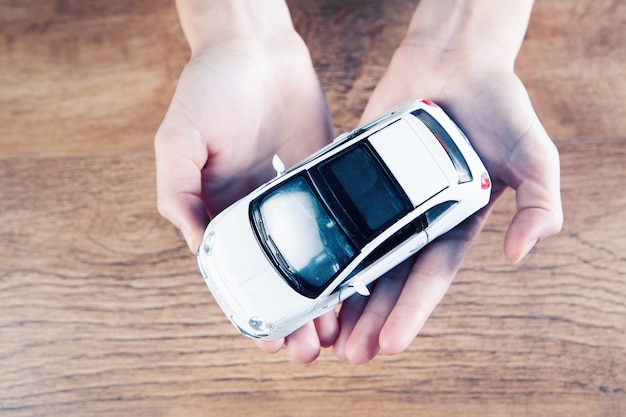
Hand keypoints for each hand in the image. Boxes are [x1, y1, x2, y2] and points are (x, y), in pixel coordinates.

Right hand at [154, 6, 336, 361]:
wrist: (257, 48)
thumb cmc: (210, 88)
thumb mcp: (178, 141)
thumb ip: (179, 193)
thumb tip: (198, 245)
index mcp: (219, 209)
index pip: (237, 275)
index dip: (252, 312)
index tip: (270, 342)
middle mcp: (256, 210)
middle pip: (277, 275)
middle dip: (292, 316)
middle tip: (310, 349)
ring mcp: (292, 197)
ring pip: (311, 258)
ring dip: (323, 298)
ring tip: (338, 331)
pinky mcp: (324, 178)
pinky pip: (338, 222)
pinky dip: (347, 255)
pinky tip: (360, 284)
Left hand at [333, 36, 562, 362]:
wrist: (453, 60)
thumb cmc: (498, 106)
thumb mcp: (533, 156)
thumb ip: (539, 203)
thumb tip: (521, 253)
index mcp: (454, 222)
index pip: (430, 278)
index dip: (410, 313)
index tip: (389, 345)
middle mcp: (416, 218)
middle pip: (389, 278)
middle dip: (371, 318)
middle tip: (349, 355)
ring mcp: (383, 199)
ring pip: (358, 255)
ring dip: (343, 294)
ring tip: (323, 332)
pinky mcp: (357, 176)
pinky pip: (338, 214)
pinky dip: (324, 243)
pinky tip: (306, 269)